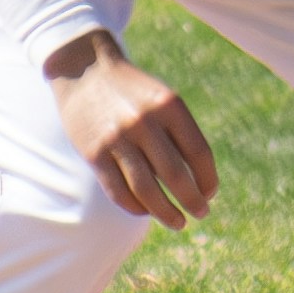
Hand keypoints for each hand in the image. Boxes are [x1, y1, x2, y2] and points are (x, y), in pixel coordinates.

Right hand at [44, 29, 217, 228]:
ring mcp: (116, 138)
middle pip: (176, 175)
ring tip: (178, 222)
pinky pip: (119, 191)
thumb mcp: (161, 100)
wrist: (84, 70)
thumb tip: (198, 183)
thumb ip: (179, 134)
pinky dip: (136, 206)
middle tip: (201, 214)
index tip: (209, 194)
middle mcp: (144, 121)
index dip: (208, 179)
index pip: (198, 153)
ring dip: (166, 213)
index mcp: (168, 105)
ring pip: (146, 190)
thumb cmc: (132, 92)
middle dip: (192, 201)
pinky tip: (145, 211)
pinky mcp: (93, 152)